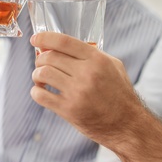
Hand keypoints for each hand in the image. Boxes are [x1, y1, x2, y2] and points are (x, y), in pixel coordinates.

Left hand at [30, 32, 143, 146]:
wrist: (126, 124)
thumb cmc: (120, 93)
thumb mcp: (114, 66)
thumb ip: (94, 54)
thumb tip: (68, 47)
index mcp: (97, 60)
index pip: (64, 42)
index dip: (45, 38)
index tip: (35, 39)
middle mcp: (86, 74)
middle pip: (50, 56)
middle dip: (40, 57)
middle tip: (41, 62)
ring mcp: (77, 92)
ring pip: (42, 74)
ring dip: (37, 74)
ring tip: (41, 78)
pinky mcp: (69, 110)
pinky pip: (40, 96)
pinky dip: (36, 91)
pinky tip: (41, 91)